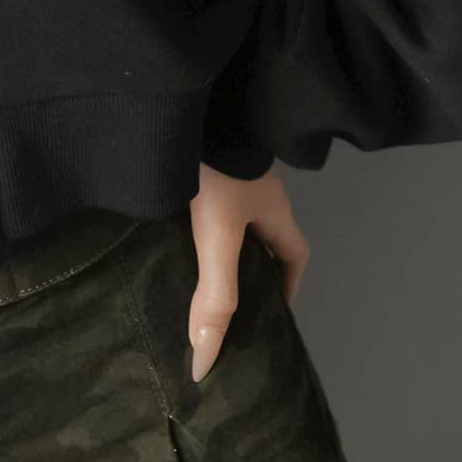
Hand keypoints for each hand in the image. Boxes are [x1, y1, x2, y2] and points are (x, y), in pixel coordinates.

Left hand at [188, 160, 308, 382]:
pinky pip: (204, 198)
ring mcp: (229, 173)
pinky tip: (168, 232)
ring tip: (189, 276)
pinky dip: (192, 220)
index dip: (286, 286)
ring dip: (215, 246)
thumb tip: (206, 360)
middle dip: (246, 271)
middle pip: (261, 240)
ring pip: (229, 219)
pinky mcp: (201, 159)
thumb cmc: (217, 171)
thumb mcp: (217, 237)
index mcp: (275, 211)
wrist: (189, 102)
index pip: (294, 257)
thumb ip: (215, 294)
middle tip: (221, 302)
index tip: (267, 312)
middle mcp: (258, 192)